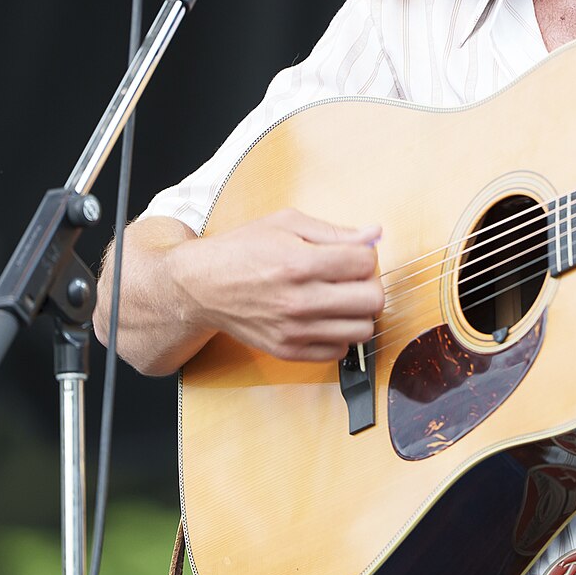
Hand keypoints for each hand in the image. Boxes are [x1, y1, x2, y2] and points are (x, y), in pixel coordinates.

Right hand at [188, 209, 383, 361]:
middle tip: (353, 279)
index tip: (353, 256)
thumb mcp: (286, 224)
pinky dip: (339, 334)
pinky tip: (325, 318)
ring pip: (362, 330)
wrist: (202, 286)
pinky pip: (339, 350)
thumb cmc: (241, 250)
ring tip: (341, 299)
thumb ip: (334, 231)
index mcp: (300, 262)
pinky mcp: (288, 350)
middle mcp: (299, 300)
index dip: (365, 256)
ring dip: (359, 313)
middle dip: (369, 284)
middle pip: (372, 300)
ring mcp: (295, 330)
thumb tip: (374, 234)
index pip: (365, 263)